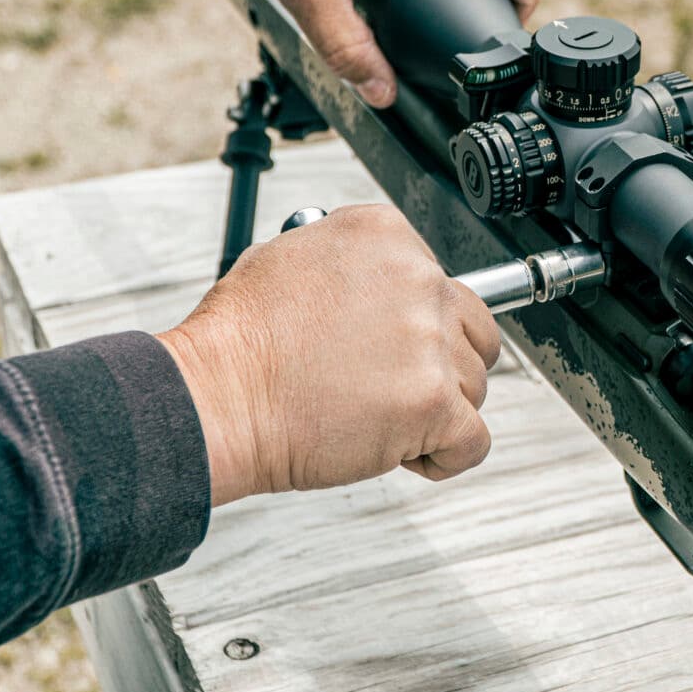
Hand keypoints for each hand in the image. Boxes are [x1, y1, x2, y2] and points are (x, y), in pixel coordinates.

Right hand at [157, 205, 500, 505]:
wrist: (218, 397)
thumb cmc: (241, 341)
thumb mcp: (292, 256)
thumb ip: (356, 264)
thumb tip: (382, 281)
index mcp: (386, 236)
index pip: (443, 282)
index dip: (417, 324)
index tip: (385, 345)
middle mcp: (418, 279)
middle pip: (472, 332)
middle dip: (441, 364)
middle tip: (390, 384)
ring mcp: (429, 341)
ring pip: (474, 386)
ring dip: (436, 410)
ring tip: (376, 415)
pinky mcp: (433, 403)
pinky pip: (474, 441)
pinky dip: (445, 456)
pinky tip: (403, 451)